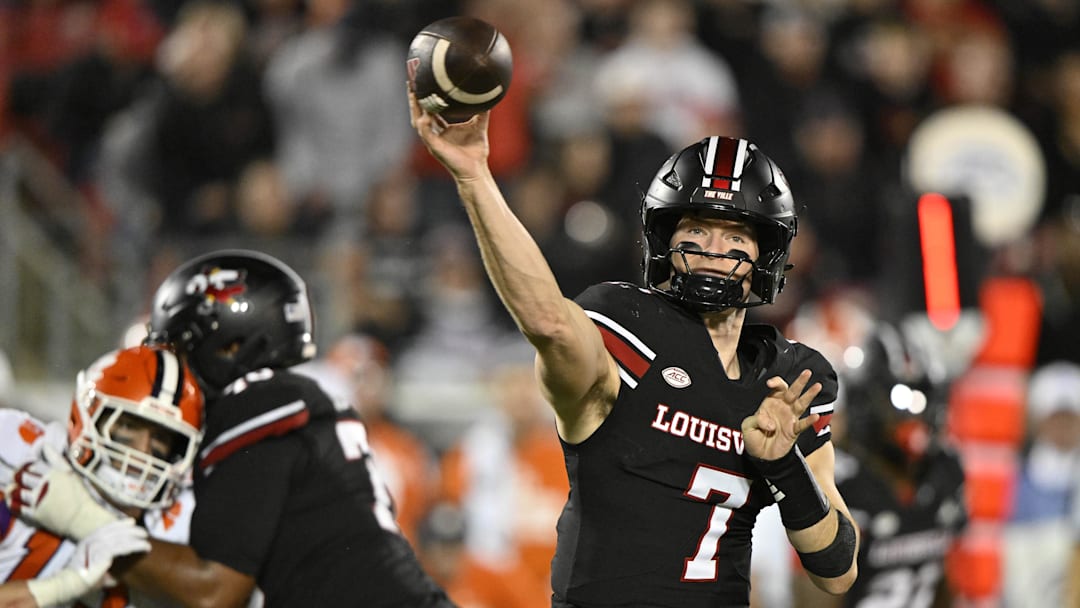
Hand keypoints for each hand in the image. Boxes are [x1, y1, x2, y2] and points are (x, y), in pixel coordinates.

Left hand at [8, 446, 118, 539]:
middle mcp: (44, 484)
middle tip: (16, 475)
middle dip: (17, 475)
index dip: (27, 464)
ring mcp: (38, 500)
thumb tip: (44, 444)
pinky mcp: (34, 514)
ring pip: (16, 491)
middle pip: (22, 476)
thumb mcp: (71, 473)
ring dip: (12, 489)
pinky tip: (10, 500)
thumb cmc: (82, 496)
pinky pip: (17, 507)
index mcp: (56, 473)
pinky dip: (12, 503)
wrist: (84, 519)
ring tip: (11, 488)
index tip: (26, 466)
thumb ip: (56, 459)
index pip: (34, 464)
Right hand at [26, 518, 149, 606]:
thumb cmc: (80, 581)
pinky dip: (137, 546)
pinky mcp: (103, 553)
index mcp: (88, 540)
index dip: (120, 524)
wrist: (68, 585)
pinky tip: (145, 547)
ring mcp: (97, 545)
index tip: (132, 522)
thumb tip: (118, 574)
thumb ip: (104, 565)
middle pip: (116, 530)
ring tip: (147, 540)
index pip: (106, 528)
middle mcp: (92, 539)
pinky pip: (125, 547)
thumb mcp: (93, 568)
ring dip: (137, 538)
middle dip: (132, 530)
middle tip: (143, 532)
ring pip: (122, 537)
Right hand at [407, 85, 489, 181]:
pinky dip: (424, 125)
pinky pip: (426, 134)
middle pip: (419, 113)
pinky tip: (424, 116)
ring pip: (418, 122)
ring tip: (413, 95)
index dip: (426, 98)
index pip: (430, 111)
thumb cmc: (476, 152)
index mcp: (442, 130)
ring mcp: (433, 141)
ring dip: (415, 109)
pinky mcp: (435, 148)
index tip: (424, 83)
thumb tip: (489, 97)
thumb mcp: (479, 126)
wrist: (476, 170)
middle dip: (414, 99)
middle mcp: (434, 134)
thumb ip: (482, 112)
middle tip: (412, 83)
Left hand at [741, 369, 821, 460]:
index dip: (776, 383)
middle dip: (800, 382)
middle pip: (793, 391)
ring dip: (809, 395)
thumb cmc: (753, 436)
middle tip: (807, 372)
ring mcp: (790, 418)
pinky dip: (809, 421)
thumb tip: (772, 424)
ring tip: (817, 386)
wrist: (760, 454)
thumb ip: (757, 421)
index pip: (777, 387)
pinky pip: (802, 424)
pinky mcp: (794, 431)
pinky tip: (815, 416)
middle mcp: (783, 407)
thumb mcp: (748, 426)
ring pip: (801, 404)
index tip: (770, 384)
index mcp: (771, 402)